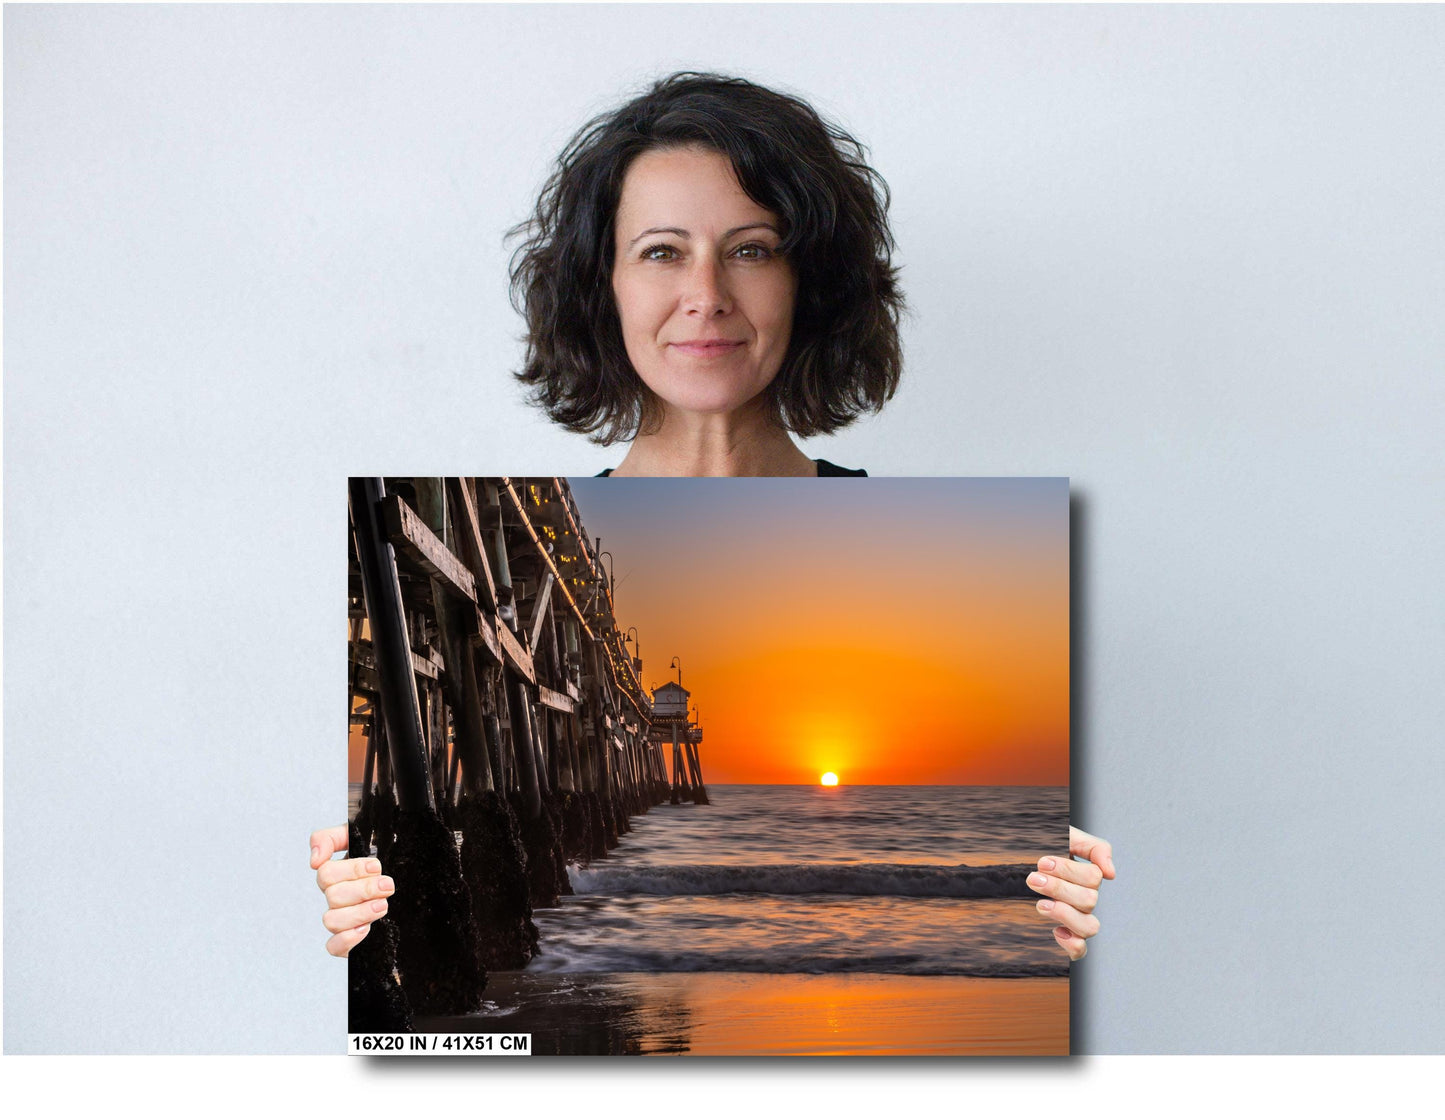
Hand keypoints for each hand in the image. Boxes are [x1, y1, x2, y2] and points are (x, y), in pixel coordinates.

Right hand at [310, 824, 394, 957]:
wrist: (411, 887)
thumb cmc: (385, 860)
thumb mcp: (363, 838)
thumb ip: (332, 838)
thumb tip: (315, 859)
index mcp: (336, 874)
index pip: (326, 872)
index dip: (352, 870)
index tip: (376, 867)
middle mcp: (336, 897)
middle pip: (332, 895)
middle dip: (364, 889)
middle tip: (386, 885)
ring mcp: (341, 919)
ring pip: (331, 920)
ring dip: (359, 912)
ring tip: (383, 905)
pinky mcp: (348, 941)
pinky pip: (333, 947)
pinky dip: (347, 939)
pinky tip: (366, 929)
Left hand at [1027, 826, 1114, 960]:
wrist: (1021, 856)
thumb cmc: (1047, 847)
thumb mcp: (1068, 836)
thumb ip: (1094, 847)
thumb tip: (1111, 873)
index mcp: (1089, 876)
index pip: (1093, 878)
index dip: (1068, 871)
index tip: (1042, 863)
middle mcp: (1087, 899)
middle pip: (1089, 901)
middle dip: (1059, 889)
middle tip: (1033, 878)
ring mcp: (1077, 918)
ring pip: (1090, 927)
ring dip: (1065, 914)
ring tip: (1040, 904)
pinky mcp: (1066, 935)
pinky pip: (1080, 950)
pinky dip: (1072, 945)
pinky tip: (1056, 931)